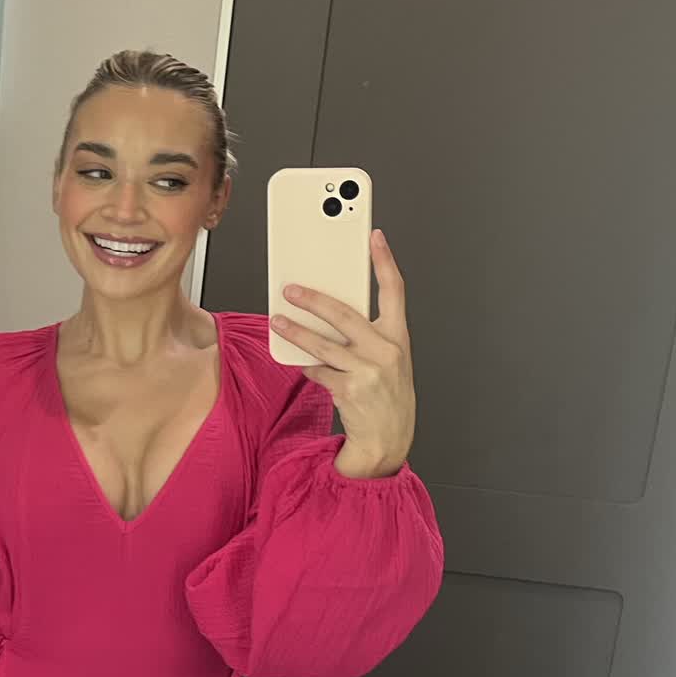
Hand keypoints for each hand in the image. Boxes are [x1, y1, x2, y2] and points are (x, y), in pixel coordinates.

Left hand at [270, 230, 415, 479]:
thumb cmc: (387, 395)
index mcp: (398, 337)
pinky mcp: (350, 389)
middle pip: (345, 314)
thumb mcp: (388, 359)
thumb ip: (367, 335)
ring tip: (278, 321)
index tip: (375, 237)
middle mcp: (386, 350)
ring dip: (296, 331)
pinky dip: (308, 366)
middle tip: (292, 289)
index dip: (385, 261)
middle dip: (314, 300)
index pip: (394, 291)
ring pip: (323, 344)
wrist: (389, 439)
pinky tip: (303, 364)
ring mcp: (368, 370)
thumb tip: (330, 312)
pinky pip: (318, 370)